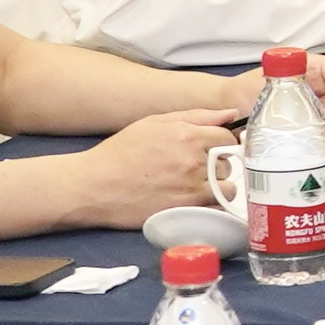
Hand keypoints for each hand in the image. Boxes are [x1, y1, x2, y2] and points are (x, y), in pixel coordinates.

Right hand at [69, 103, 250, 223]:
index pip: (227, 137)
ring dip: (217, 186)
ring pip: (227, 187)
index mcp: (187, 135)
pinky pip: (215, 206)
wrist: (93, 185)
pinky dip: (210, 204)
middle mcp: (193, 161)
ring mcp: (191, 187)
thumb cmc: (120, 153)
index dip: (221, 143)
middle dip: (218, 165)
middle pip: (229, 163)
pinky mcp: (186, 210)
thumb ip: (196, 116)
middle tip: (197, 168)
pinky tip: (193, 199)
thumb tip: (230, 114)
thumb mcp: (154, 123)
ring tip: (195, 185)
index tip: (212, 149)